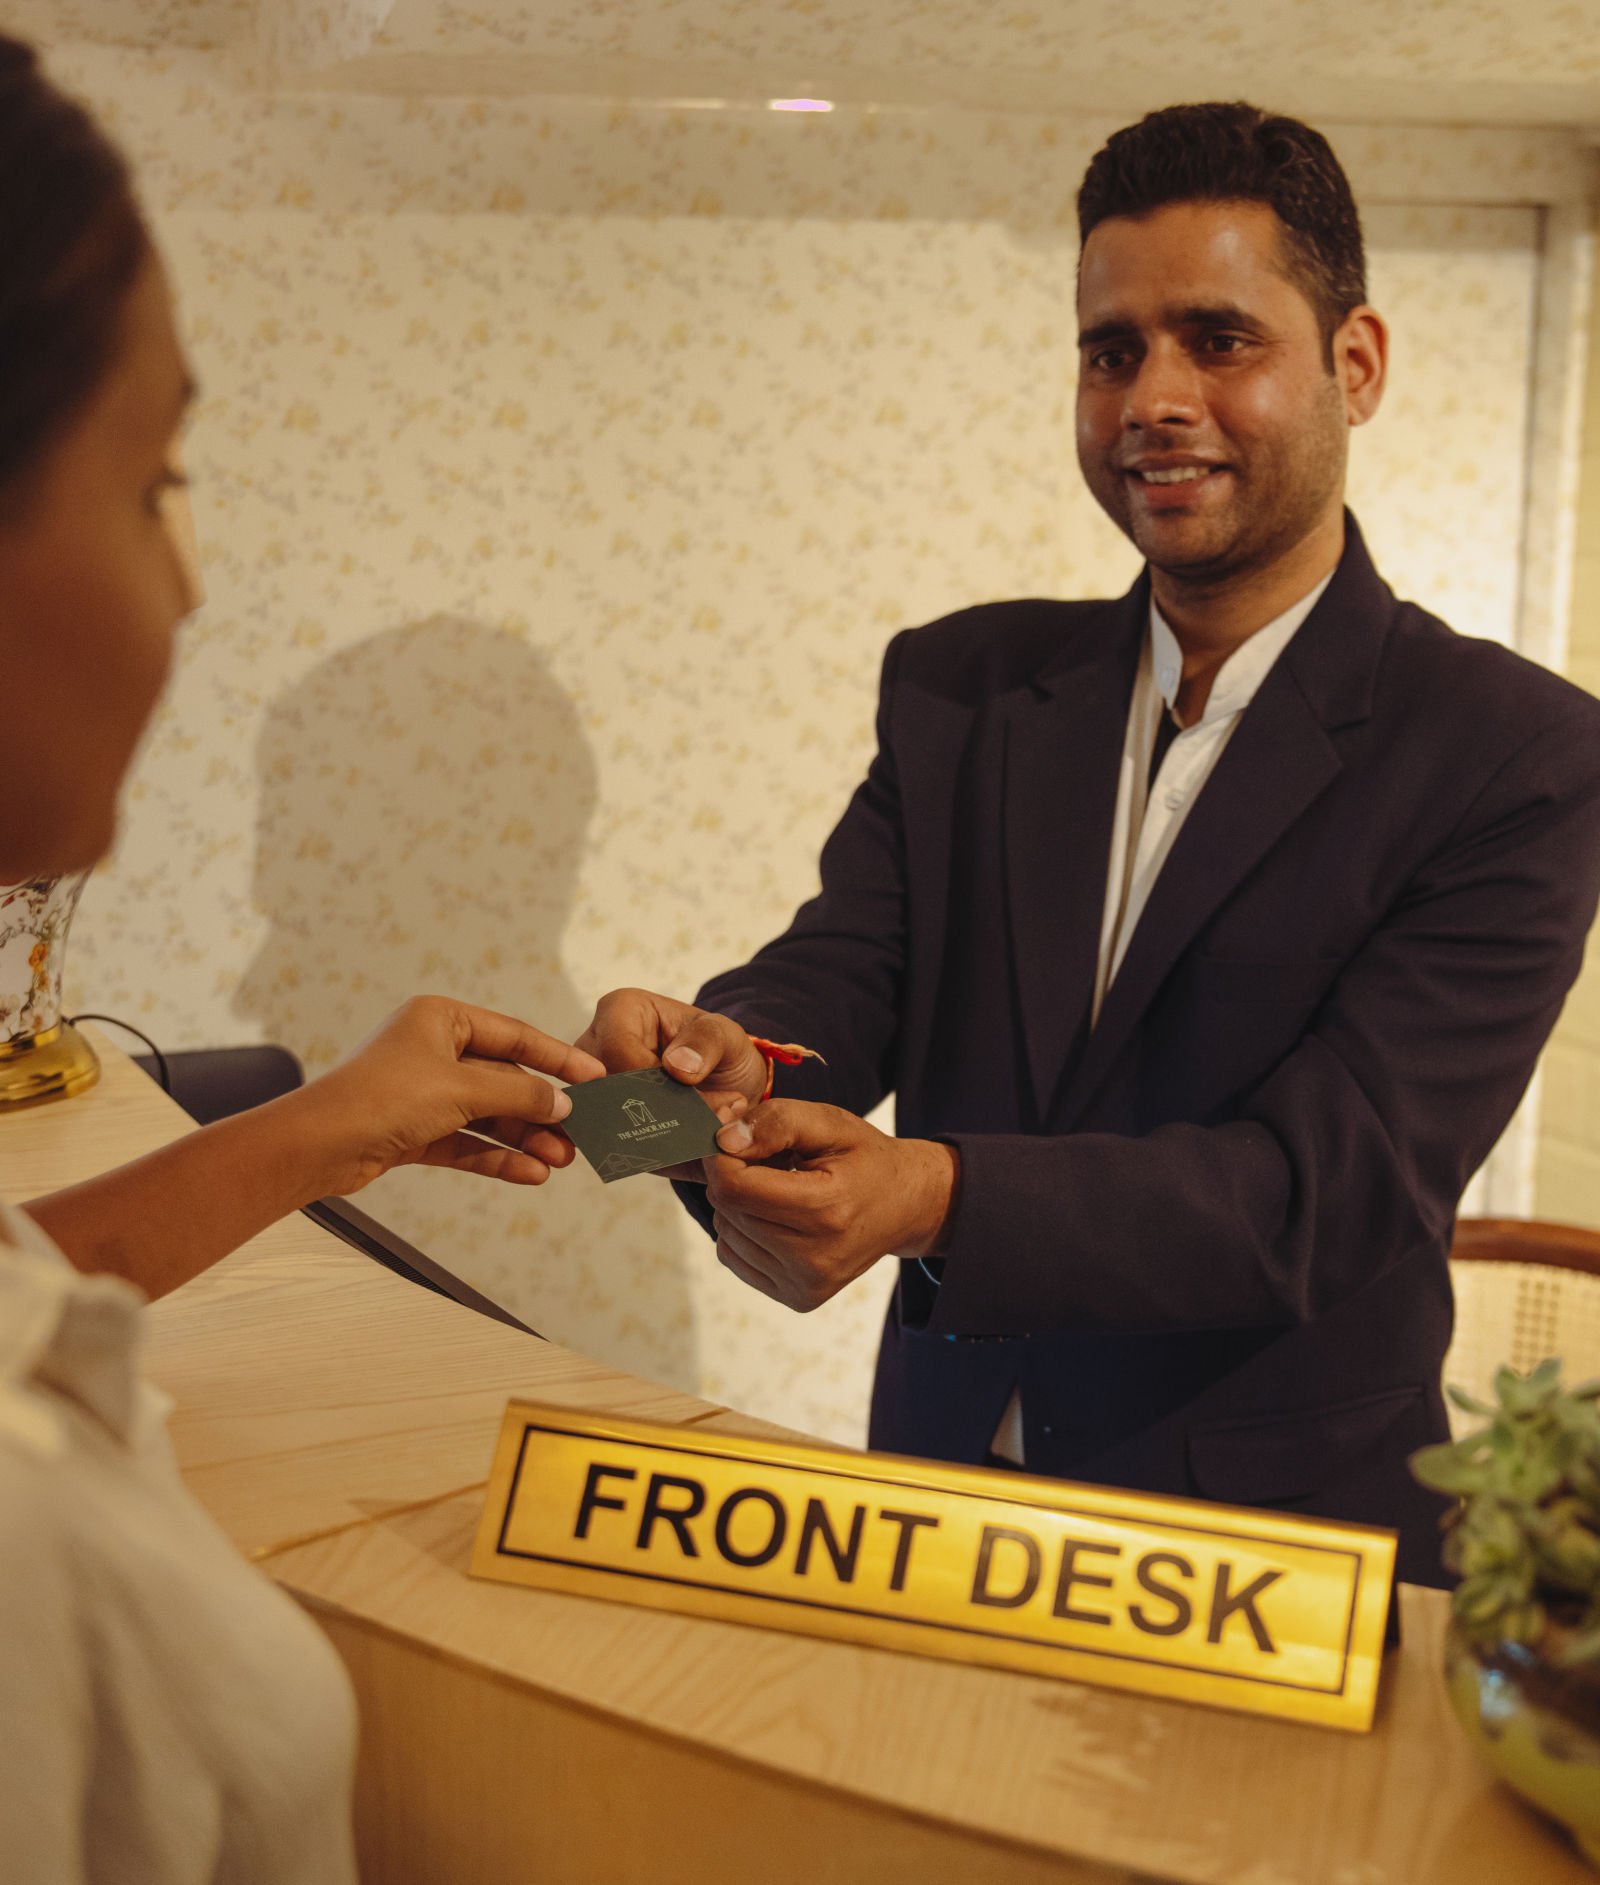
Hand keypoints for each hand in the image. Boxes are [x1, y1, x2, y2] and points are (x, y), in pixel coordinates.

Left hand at [293, 995, 607, 1196]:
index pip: (514, 1035)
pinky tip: (529, 1173)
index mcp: (442, 1019)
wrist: (318, 1146)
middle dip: (541, 1111)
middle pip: (504, 1080)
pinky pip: (467, 1141)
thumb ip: (519, 1094)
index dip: (558, 1057)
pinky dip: (496, 1156)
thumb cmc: (383, 1097)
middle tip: (579, 1134)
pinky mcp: (415, 1130)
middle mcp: (433, 1050)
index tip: (595, 1076)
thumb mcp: (462, 1089)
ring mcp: (423, 1092)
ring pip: (488, 1115)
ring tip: (560, 1161)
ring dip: (524, 1139)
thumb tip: (563, 1103)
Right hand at [577, 987, 769, 1176]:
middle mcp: (594, 1047)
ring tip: (700, 1136)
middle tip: (708, 1123)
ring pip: (604, 1120)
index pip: (618, 1050)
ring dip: (651, 1136)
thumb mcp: (726, 1036)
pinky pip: (609, 1144)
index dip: (652, 1082)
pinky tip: (680, 1151)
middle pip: (605, 1089)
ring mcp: (592, 1088)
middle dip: (655, 1113)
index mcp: (620, 1010)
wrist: (722, 1085)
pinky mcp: (600, 1122)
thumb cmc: (717, 1050)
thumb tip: (677, 1065)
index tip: (696, 1099)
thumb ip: (709, 1042)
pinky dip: (646, 1153)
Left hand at [705, 1100, 958, 1311]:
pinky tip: (776, 1216)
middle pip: (727, 1210)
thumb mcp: (830, 1123)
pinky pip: (734, 1258)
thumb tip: (724, 1140)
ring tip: (779, 1188)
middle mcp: (815, 1258)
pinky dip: (743, 1231)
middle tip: (767, 1161)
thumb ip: (777, 1122)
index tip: (736, 1138)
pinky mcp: (798, 1297)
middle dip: (733, 1177)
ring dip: (738, 1205)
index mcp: (825, 1210)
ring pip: (726, 1234)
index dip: (722, 1156)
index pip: (734, 1187)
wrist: (907, 1206)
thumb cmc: (866, 1159)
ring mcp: (806, 1284)